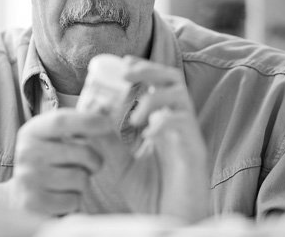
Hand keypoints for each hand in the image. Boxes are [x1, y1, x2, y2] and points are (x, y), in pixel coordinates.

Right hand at [5, 109, 113, 215]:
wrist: (22, 193)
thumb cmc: (52, 159)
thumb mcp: (60, 135)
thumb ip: (83, 121)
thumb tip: (106, 107)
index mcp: (33, 130)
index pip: (61, 120)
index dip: (88, 120)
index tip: (108, 124)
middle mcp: (26, 152)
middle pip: (80, 152)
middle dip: (96, 160)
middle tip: (92, 163)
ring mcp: (28, 178)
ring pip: (79, 179)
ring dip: (84, 181)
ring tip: (72, 179)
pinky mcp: (34, 203)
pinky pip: (73, 201)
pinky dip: (75, 200)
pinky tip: (64, 194)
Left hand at [122, 57, 211, 221]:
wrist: (172, 222)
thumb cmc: (152, 194)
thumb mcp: (122, 164)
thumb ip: (107, 141)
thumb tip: (89, 115)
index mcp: (162, 121)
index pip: (157, 84)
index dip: (142, 69)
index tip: (122, 63)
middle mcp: (178, 122)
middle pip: (172, 79)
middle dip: (149, 70)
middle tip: (126, 73)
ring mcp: (188, 134)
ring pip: (180, 97)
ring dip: (153, 98)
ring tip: (132, 117)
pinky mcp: (195, 150)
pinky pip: (184, 125)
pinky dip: (164, 122)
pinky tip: (148, 133)